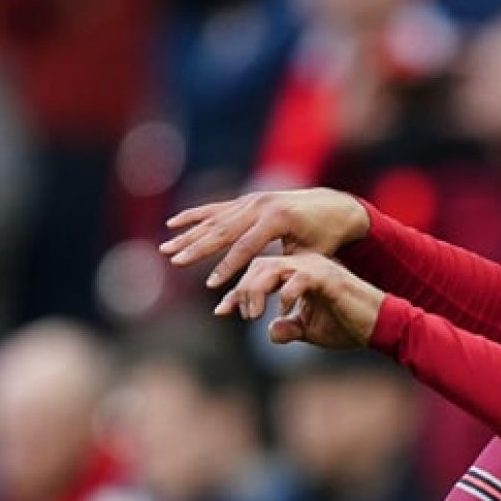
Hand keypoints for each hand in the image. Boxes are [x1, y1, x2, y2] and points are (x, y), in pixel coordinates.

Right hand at [160, 188, 370, 288]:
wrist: (335, 207)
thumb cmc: (326, 239)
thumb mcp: (313, 256)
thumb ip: (291, 272)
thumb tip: (278, 300)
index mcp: (278, 219)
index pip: (246, 247)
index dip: (228, 268)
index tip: (211, 286)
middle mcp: (261, 205)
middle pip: (223, 230)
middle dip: (197, 249)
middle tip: (174, 263)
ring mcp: (252, 200)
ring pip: (214, 219)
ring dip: (188, 235)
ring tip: (165, 249)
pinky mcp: (247, 200)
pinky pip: (216, 209)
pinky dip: (194, 216)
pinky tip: (173, 224)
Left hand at [215, 254, 384, 349]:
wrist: (379, 326)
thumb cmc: (348, 326)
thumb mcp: (310, 330)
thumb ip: (290, 328)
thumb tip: (271, 332)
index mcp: (298, 273)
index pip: (259, 276)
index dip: (238, 294)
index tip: (222, 311)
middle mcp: (304, 265)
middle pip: (259, 265)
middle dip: (243, 290)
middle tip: (243, 315)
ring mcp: (316, 269)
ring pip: (272, 267)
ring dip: (256, 290)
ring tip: (254, 314)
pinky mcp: (328, 278)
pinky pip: (297, 278)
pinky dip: (285, 293)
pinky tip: (283, 310)